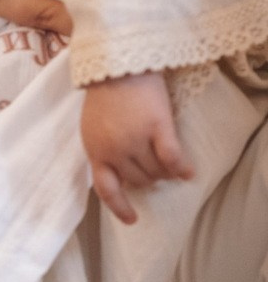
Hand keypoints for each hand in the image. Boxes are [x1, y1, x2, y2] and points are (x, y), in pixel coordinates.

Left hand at [81, 71, 193, 225]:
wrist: (117, 63)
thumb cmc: (104, 92)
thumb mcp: (93, 126)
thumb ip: (102, 148)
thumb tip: (119, 173)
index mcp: (94, 150)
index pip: (106, 189)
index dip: (120, 207)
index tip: (132, 219)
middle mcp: (114, 150)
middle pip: (138, 180)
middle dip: (148, 179)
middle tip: (156, 171)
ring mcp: (135, 140)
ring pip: (156, 171)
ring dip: (165, 173)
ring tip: (171, 166)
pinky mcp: (156, 128)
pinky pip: (172, 158)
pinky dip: (181, 168)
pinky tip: (189, 173)